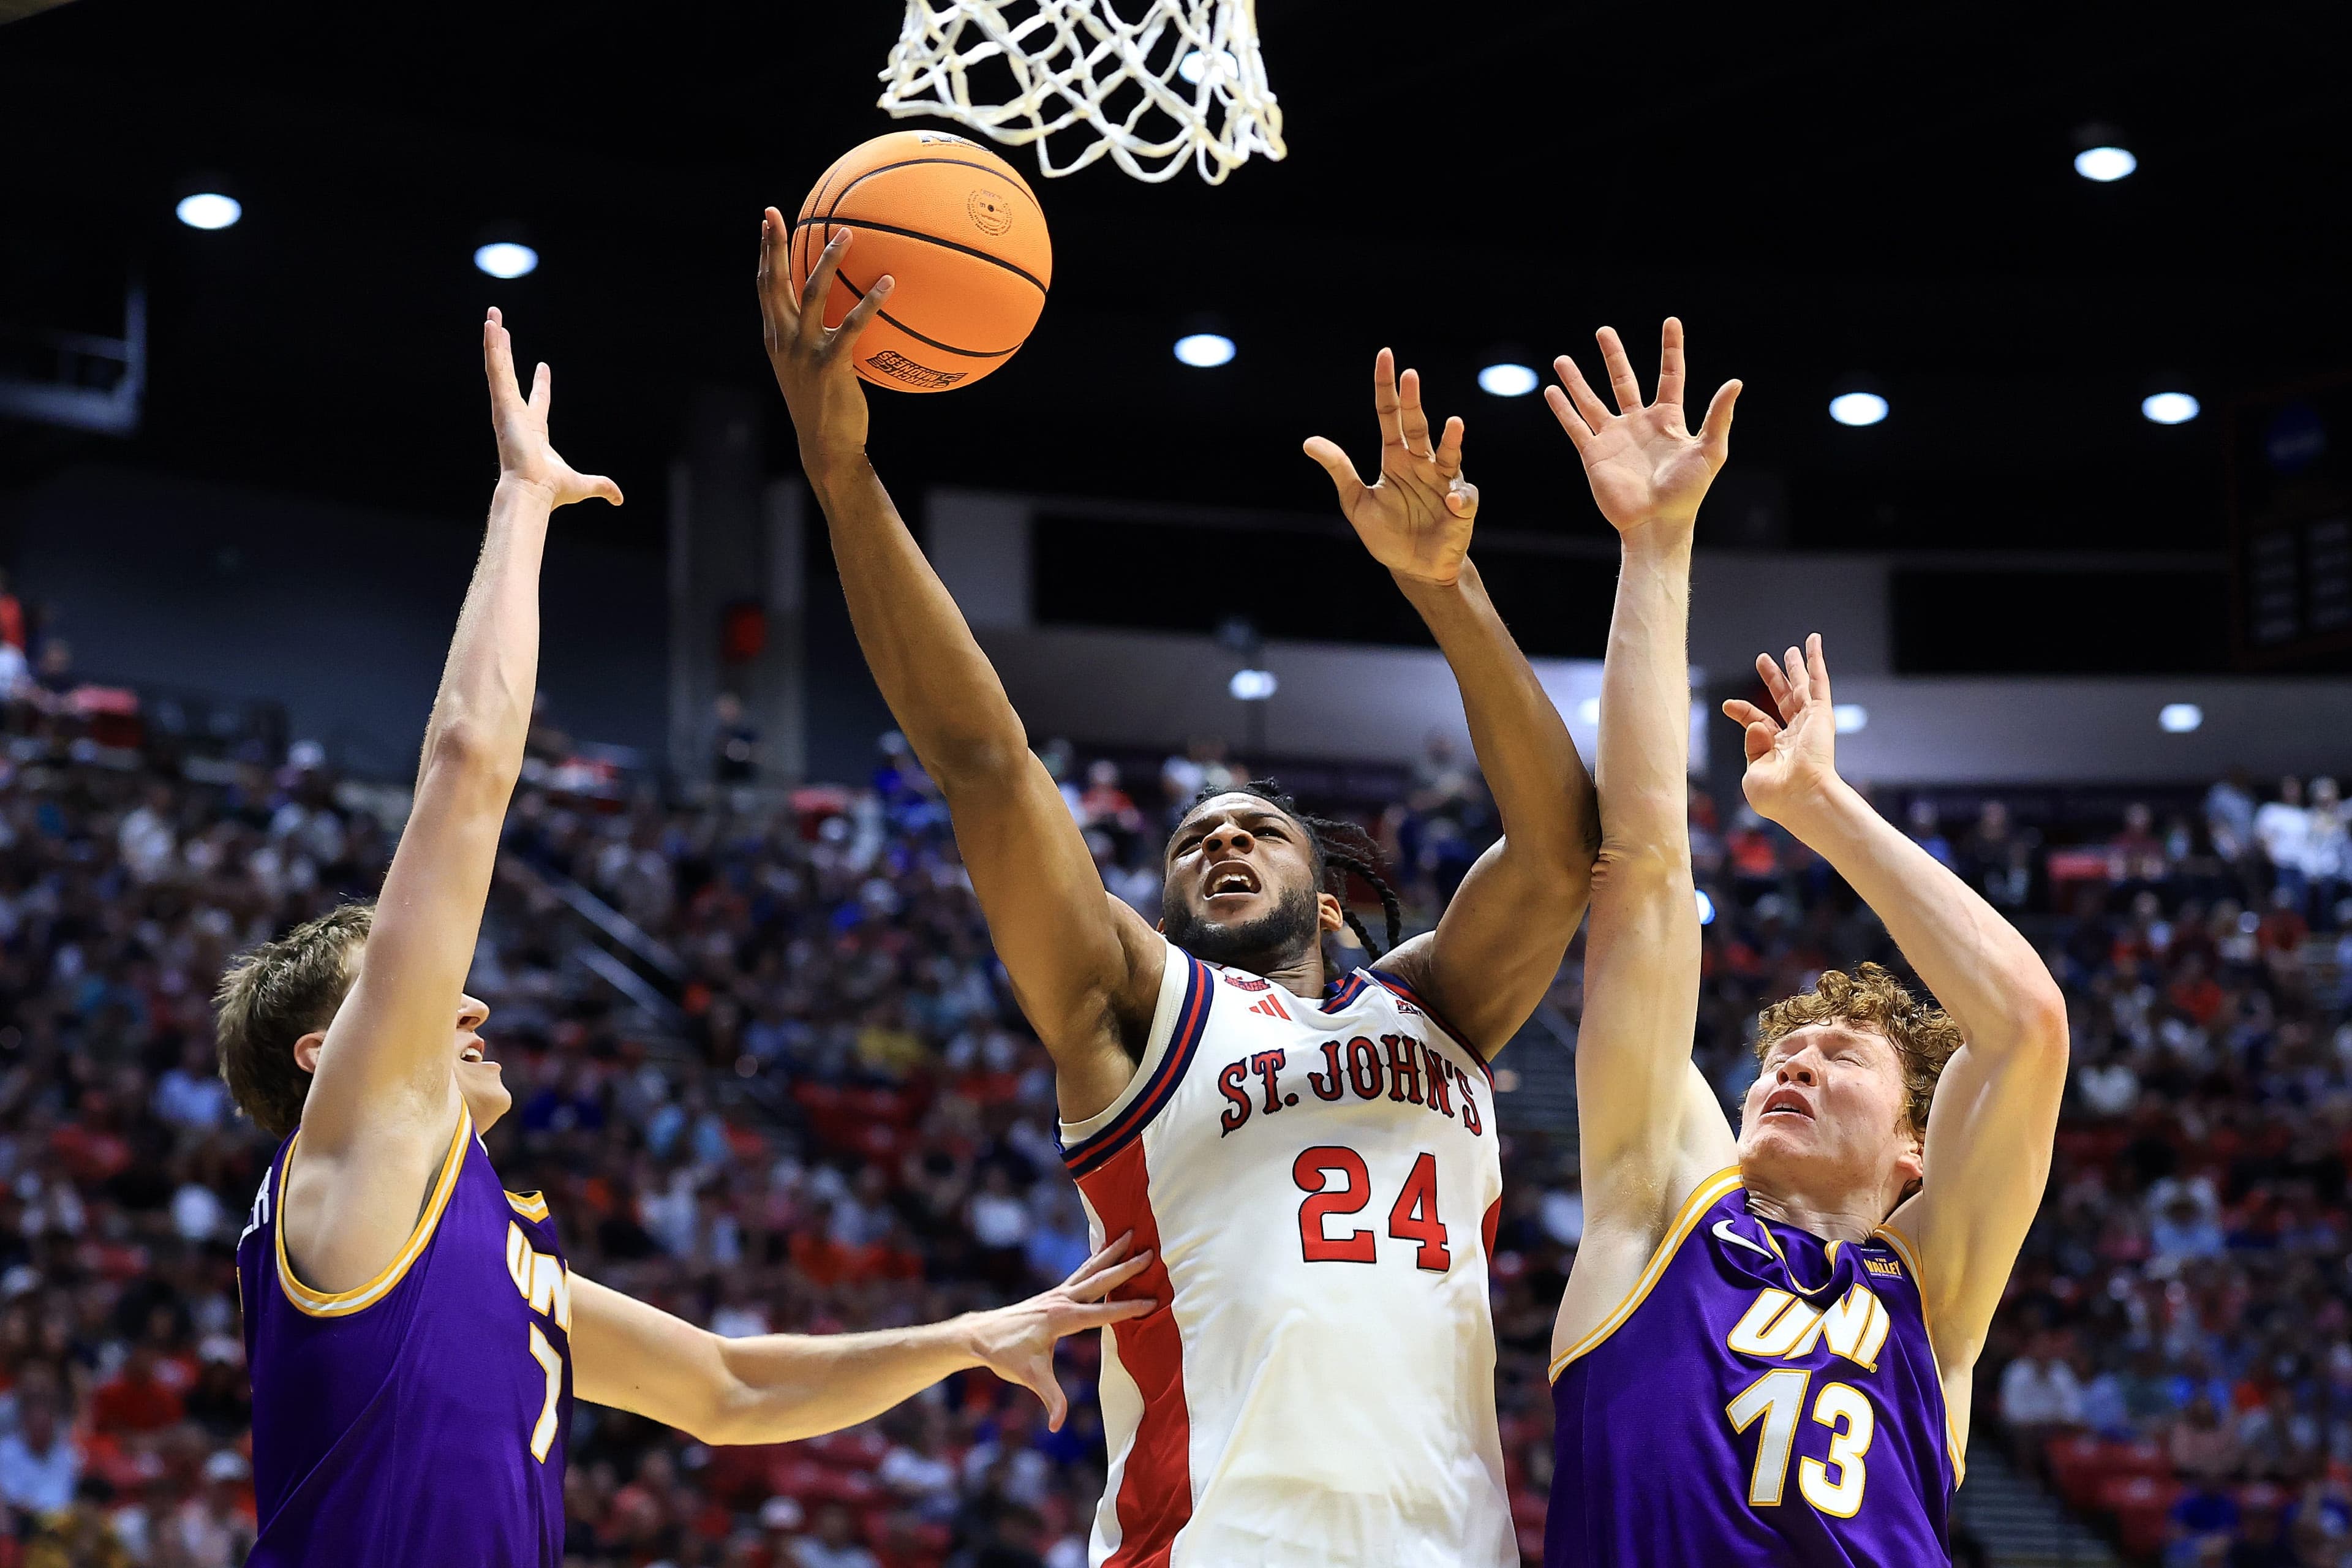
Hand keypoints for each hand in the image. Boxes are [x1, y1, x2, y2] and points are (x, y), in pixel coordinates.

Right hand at [483, 308, 621, 508]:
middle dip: (507, 352)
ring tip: (492, 316)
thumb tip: (619, 498)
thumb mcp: (583, 484)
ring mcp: (507, 407)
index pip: (538, 401)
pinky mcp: (502, 403)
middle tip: (502, 330)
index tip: (543, 366)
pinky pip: (496, 369)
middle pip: (511, 376)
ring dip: (496, 341)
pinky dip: (493, 348)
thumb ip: (601, 486)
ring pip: (499, 367)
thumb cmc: (552, 490)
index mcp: (534, 430)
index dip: (540, 384)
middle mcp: (517, 416)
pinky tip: (491, 327)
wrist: (533, 491)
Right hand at [757, 210, 890, 476]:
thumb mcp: (809, 368)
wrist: (825, 447)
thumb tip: (837, 312)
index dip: (764, 252)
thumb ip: (813, 338)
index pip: (765, 286)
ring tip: (847, 233)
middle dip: (772, 245)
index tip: (766, 220)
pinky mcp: (829, 365)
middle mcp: (783, 340)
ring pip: (811, 294)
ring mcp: (804, 352)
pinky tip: (888, 282)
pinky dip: (870, 302)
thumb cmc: (824, 407)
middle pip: (773, 283)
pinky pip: (852, 325)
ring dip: (828, 260)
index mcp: (776, 338)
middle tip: (776, 213)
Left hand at [963, 1232, 1156, 1429]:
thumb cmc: (1005, 1355)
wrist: (980, 1335)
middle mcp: (1061, 1300)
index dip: (1128, 1308)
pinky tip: (1105, 1249)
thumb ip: (1050, 1398)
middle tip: (1151, 1253)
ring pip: (1090, 1269)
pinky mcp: (1054, 1294)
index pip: (1103, 1313)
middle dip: (1126, 1267)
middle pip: (1100, 1281)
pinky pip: (1081, 1272)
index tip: (1153, 1301)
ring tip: (1131, 1233)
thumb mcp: (1030, 1377)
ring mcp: (1057, 1293)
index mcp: (1062, 1318)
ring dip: (1112, 1252)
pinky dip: (1096, 1258)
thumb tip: (1057, 1425)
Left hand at [1303, 349, 1477, 585]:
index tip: (1385, 356)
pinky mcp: (1461, 506)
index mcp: (1396, 458)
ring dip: (1453, 439)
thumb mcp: (1356, 502)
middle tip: (1410, 375)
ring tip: (1454, 422)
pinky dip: (1457, 497)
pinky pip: (1462, 496)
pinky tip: (1448, 501)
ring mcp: (1444, 482)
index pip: (1389, 415)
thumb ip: (1339, 471)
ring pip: (1450, 453)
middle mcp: (1422, 463)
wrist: (1414, 569)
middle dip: (1414, 401)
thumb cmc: (1387, 534)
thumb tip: (1309, 442)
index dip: (1386, 388)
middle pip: (1417, 426)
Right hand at [1545, 319, 1736, 534]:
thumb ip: (1719, 416)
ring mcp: (1614, 438)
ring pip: (1592, 401)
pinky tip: (1551, 391)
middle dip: (1613, 356)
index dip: (1671, 349)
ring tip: (1562, 359)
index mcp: (1668, 420)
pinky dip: (1563, 409)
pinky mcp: (1594, 454)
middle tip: (1603, 331)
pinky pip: (1576, 427)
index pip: (1670, 376)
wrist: (1656, 524)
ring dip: (1577, 380)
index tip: (1670, 322)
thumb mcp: (1710, 451)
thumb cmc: (1687, 492)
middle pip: (1623, 381)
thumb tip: (1735, 382)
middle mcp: (1638, 424)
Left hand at [1721, 634, 1843, 828]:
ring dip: (1796, 667)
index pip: (1759, 722)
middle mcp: (1795, 736)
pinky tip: (1813, 642)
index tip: (1728, 705)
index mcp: (1778, 751)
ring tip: (1791, 648)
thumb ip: (1751, 748)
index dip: (1743, 711)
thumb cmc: (1777, 796)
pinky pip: (1819, 681)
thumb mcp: (1753, 773)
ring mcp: (1809, 723)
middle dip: (1773, 679)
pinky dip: (1816, 660)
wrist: (1802, 798)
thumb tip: (1755, 724)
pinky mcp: (1820, 714)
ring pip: (1801, 687)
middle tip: (1763, 660)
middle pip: (1782, 699)